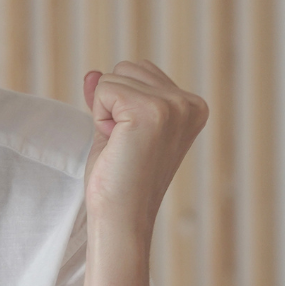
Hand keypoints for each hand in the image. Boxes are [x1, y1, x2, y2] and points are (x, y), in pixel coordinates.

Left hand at [81, 62, 208, 240]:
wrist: (120, 218)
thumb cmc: (119, 181)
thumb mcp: (116, 128)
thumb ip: (110, 98)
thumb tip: (92, 73)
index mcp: (192, 106)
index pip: (140, 71)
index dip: (121, 105)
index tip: (133, 142)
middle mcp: (189, 103)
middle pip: (127, 67)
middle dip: (113, 104)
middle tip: (124, 145)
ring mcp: (174, 107)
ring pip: (114, 76)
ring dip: (105, 111)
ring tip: (121, 146)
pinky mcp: (151, 111)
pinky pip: (104, 88)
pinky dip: (99, 117)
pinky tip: (116, 145)